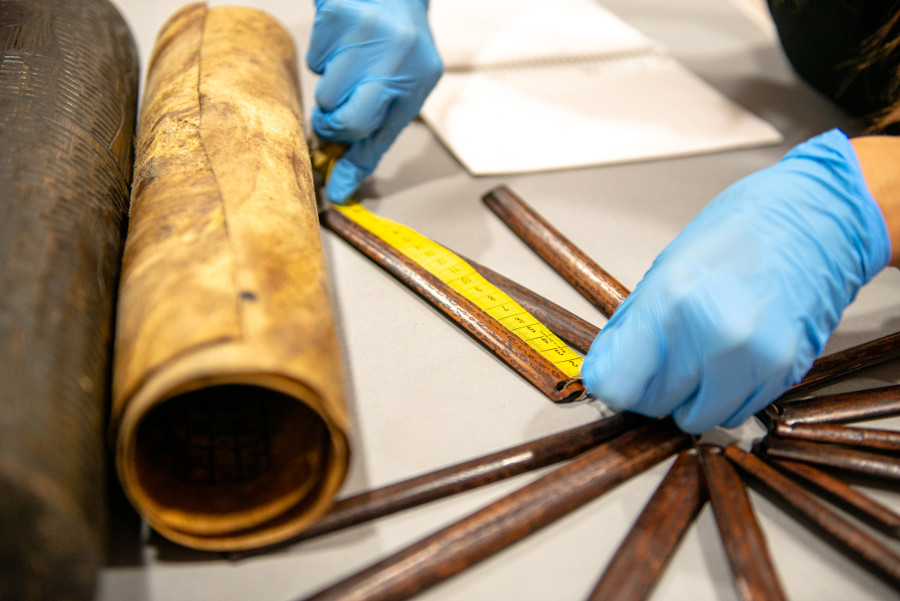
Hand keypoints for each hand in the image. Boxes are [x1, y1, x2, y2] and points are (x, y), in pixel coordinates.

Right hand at [307, 0, 442, 201]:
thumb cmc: (397, 40)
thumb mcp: (401, 86)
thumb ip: (374, 130)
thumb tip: (343, 181)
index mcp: (416, 82)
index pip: (382, 138)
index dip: (355, 166)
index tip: (337, 191)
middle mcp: (398, 59)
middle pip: (349, 121)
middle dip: (333, 125)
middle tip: (331, 115)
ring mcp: (368, 37)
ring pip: (326, 93)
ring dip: (329, 86)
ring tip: (348, 61)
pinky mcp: (339, 17)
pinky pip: (314, 61)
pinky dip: (322, 55)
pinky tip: (341, 40)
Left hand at [582, 130, 890, 433]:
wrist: (815, 220)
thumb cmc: (738, 234)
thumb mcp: (664, 270)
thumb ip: (630, 328)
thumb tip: (603, 371)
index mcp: (672, 301)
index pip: (616, 384)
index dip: (610, 382)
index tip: (613, 375)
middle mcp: (713, 335)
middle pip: (652, 403)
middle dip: (648, 386)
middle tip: (661, 354)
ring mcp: (752, 358)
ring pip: (693, 417)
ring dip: (687, 397)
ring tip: (697, 355)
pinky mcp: (782, 373)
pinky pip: (734, 412)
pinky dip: (724, 395)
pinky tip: (729, 358)